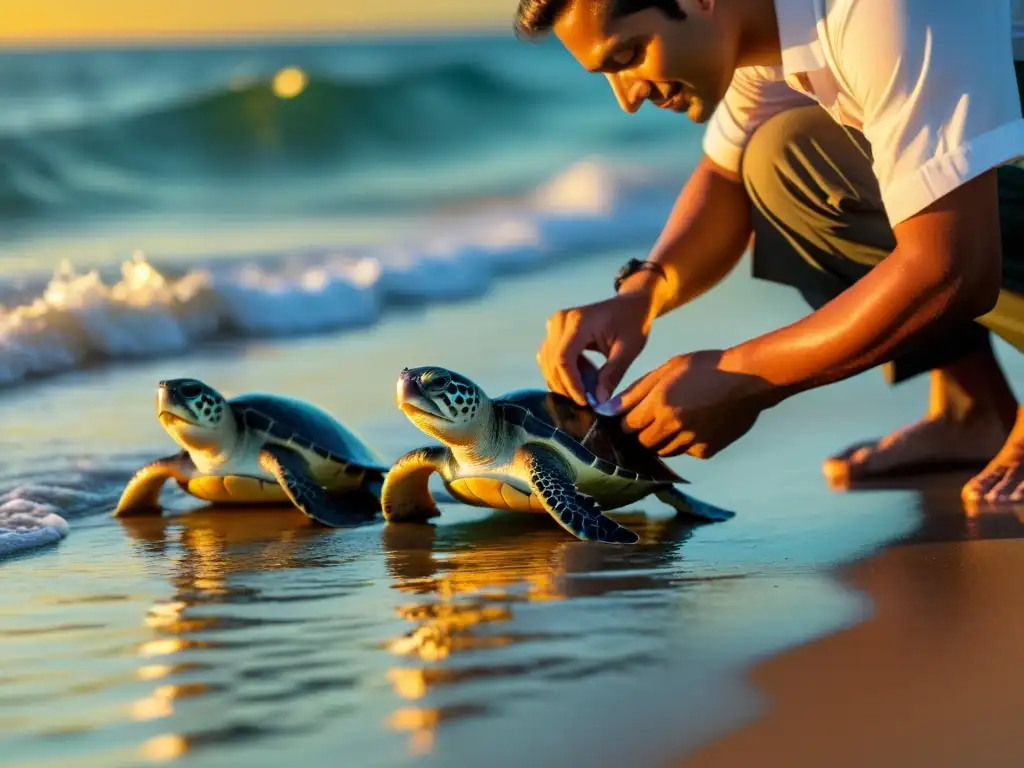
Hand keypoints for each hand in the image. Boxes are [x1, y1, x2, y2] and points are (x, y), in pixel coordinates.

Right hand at [537, 290, 654, 405]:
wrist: (630, 304)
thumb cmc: (632, 322)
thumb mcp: (629, 349)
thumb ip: (613, 374)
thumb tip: (599, 400)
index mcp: (579, 322)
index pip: (564, 358)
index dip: (571, 383)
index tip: (584, 401)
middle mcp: (560, 320)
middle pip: (552, 361)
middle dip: (565, 386)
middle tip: (585, 402)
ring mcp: (554, 324)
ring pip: (547, 360)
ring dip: (561, 380)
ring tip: (584, 391)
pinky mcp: (554, 330)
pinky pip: (549, 356)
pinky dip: (560, 371)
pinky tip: (579, 378)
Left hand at [608, 350, 775, 457]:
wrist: (749, 379)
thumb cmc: (706, 367)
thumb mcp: (667, 369)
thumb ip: (636, 390)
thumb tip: (607, 409)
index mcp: (659, 403)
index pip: (627, 426)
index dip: (627, 420)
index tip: (634, 414)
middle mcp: (671, 426)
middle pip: (642, 442)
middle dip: (643, 431)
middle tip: (656, 416)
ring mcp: (689, 441)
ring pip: (662, 450)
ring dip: (663, 439)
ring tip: (677, 419)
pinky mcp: (705, 450)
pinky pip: (685, 452)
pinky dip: (685, 443)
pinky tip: (696, 424)